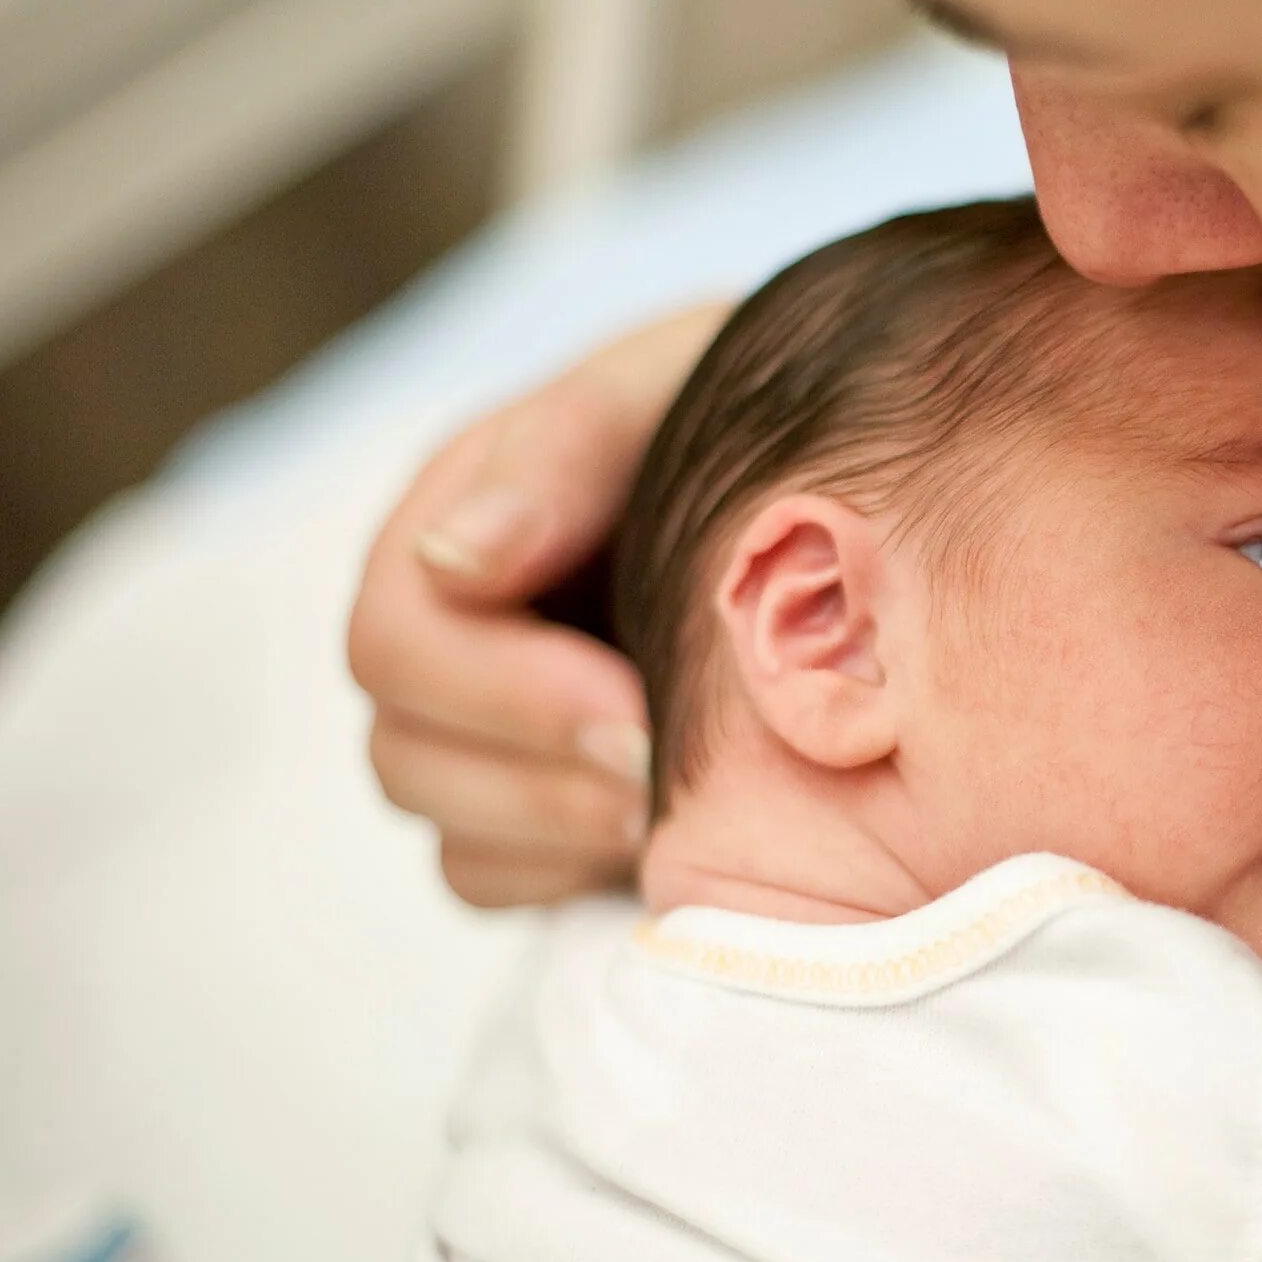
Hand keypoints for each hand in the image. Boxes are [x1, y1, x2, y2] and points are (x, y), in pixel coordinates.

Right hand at [348, 305, 725, 905]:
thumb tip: (457, 557)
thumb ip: (572, 444)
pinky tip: (669, 839)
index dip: (501, 690)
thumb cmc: (759, 410)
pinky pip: (502, 879)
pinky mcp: (548, 803)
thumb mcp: (671, 382)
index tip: (635, 700)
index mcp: (456, 520)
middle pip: (406, 753)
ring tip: (676, 811)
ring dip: (559, 833)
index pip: (396, 637)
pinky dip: (571, 875)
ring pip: (454, 832)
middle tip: (665, 774)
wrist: (865, 469)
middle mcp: (454, 630)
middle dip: (539, 778)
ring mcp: (492, 727)